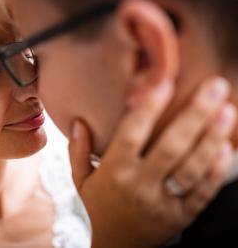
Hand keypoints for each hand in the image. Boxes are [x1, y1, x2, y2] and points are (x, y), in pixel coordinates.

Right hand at [69, 77, 235, 247]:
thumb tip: (78, 121)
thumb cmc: (96, 208)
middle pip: (170, 147)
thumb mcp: (80, 181)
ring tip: (227, 111)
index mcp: (113, 173)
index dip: (148, 108)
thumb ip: (78, 151)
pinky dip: (216, 171)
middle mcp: (138, 187)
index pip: (131, 135)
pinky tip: (227, 148)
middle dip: (195, 115)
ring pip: (192, 169)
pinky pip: (202, 193)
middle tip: (215, 86)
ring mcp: (162, 204)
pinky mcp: (180, 217)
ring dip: (212, 139)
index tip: (165, 82)